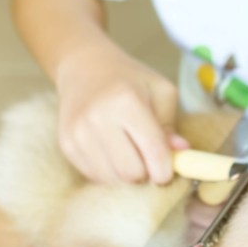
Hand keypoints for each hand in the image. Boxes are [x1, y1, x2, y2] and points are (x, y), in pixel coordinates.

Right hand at [54, 43, 187, 183]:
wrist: (84, 67)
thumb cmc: (129, 80)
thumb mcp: (160, 92)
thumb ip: (170, 126)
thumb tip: (181, 153)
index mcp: (126, 102)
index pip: (153, 153)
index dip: (165, 170)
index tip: (167, 169)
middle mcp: (98, 118)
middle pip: (132, 174)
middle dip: (146, 174)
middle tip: (148, 160)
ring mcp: (78, 133)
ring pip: (113, 180)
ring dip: (127, 176)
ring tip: (130, 155)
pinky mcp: (66, 144)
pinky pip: (95, 177)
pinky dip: (109, 172)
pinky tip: (112, 154)